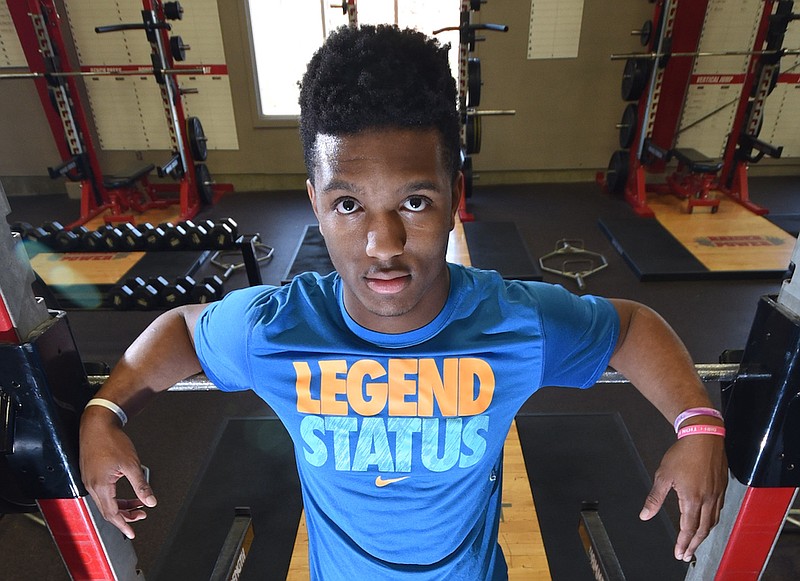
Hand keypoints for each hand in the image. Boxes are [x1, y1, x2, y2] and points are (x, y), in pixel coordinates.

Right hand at [79, 407, 156, 538]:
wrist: (97, 424)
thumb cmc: (111, 440)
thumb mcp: (132, 464)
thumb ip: (141, 485)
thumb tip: (150, 501)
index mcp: (101, 486)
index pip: (112, 514)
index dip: (123, 524)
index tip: (132, 532)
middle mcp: (92, 485)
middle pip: (108, 510)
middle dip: (125, 515)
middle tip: (141, 514)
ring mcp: (90, 480)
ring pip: (106, 502)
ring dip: (122, 505)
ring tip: (138, 503)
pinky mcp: (91, 474)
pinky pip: (103, 493)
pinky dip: (115, 497)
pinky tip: (127, 492)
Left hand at [639, 434, 727, 561]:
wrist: (703, 436)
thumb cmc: (683, 453)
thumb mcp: (663, 475)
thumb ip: (655, 498)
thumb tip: (645, 515)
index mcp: (693, 499)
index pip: (688, 528)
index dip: (683, 543)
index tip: (679, 553)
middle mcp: (708, 500)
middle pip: (703, 530)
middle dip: (694, 545)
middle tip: (687, 555)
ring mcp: (717, 494)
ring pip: (713, 522)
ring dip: (704, 535)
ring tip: (696, 543)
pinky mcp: (722, 487)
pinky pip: (719, 510)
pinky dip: (712, 521)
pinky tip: (707, 522)